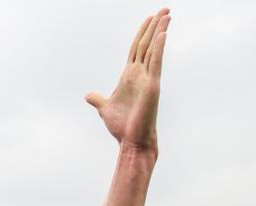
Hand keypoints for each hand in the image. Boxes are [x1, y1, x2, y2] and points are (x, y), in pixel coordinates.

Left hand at [86, 8, 169, 154]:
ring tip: (167, 15)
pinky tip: (163, 34)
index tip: (150, 18)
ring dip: (160, 31)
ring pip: (154, 49)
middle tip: (165, 9)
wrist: (131, 141)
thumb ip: (98, 100)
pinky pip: (156, 63)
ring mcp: (148, 79)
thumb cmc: (122, 127)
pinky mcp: (153, 86)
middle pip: (148, 44)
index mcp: (130, 76)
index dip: (143, 33)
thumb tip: (88, 96)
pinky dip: (159, 49)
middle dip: (155, 26)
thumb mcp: (105, 109)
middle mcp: (141, 74)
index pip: (137, 48)